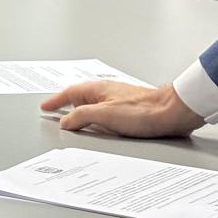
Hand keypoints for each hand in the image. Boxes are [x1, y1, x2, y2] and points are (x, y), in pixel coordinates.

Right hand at [40, 82, 203, 137]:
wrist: (171, 113)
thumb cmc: (143, 111)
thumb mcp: (105, 115)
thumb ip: (82, 117)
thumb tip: (65, 121)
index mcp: (98, 90)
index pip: (70, 93)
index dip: (56, 101)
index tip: (45, 107)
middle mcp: (107, 93)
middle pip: (80, 97)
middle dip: (66, 105)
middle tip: (54, 112)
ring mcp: (118, 100)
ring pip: (93, 106)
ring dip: (81, 113)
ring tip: (73, 123)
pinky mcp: (128, 110)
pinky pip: (104, 114)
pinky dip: (95, 119)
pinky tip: (99, 127)